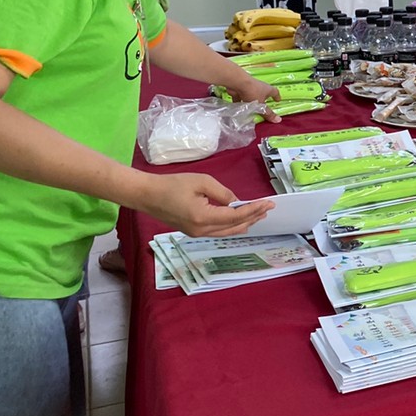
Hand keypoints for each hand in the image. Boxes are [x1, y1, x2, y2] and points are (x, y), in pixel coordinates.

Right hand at [136, 172, 273, 237]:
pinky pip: (218, 232)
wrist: (147, 195)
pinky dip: (232, 227)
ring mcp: (196, 233)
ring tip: (259, 215)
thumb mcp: (202, 182)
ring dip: (244, 224)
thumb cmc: (172, 185)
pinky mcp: (193, 231)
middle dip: (253, 217)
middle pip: (234, 227)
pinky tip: (240, 222)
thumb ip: (223, 193)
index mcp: (203, 217)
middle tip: (268, 208)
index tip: (268, 203)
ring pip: (227, 232)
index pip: (236, 216)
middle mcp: (201, 230)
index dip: (254, 210)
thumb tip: (237, 201)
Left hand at [218, 72, 280, 107]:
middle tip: (264, 108)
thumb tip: (278, 120)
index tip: (278, 100)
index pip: (275, 92)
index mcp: (267, 89)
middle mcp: (259, 87)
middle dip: (263, 100)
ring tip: (251, 111)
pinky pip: (241, 98)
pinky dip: (240, 103)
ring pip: (251, 96)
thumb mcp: (261, 105)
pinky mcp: (239, 91)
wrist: (237, 83)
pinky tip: (239, 110)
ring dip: (251, 102)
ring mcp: (249, 88)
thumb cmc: (253, 93)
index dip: (277, 96)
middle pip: (263, 94)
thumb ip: (268, 113)